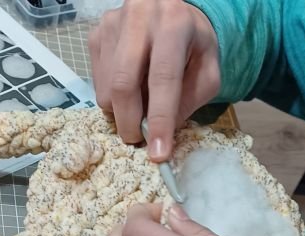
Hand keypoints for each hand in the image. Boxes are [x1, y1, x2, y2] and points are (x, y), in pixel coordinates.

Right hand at [88, 0, 219, 159]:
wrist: (172, 11)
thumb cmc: (193, 46)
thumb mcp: (207, 73)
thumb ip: (189, 102)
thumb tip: (159, 135)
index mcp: (174, 23)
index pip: (163, 78)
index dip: (160, 120)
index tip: (158, 153)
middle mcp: (140, 17)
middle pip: (124, 85)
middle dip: (130, 123)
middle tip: (139, 140)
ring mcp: (113, 24)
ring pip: (107, 89)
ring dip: (121, 111)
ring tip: (140, 104)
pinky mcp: (96, 34)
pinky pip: (98, 83)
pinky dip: (113, 98)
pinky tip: (130, 86)